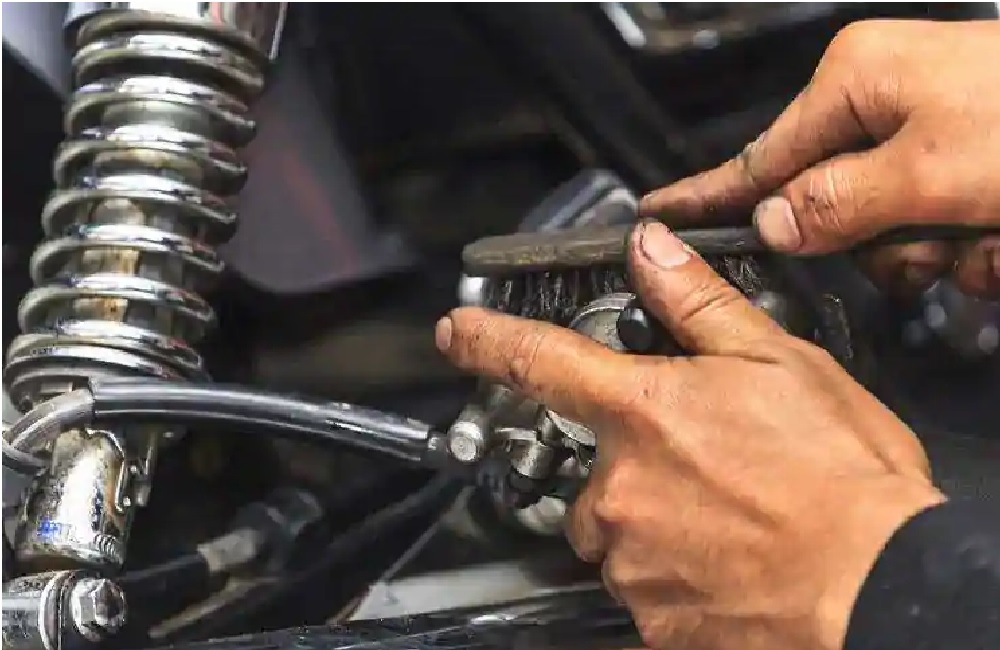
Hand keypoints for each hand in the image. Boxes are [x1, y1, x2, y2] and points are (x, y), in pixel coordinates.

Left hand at [435, 221, 944, 649]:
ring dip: (653, 523)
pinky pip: (641, 588)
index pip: (538, 360)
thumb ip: (698, 305)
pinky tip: (730, 564)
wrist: (885, 589)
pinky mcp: (652, 618)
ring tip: (728, 518)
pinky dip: (674, 576)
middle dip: (631, 467)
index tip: (457, 336)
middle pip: (589, 470)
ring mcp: (632, 559)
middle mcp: (622, 488)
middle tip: (704, 468)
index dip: (487, 342)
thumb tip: (651, 252)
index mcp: (644, 412)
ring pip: (615, 533)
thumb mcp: (779, 363)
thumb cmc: (844, 482)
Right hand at [641, 19, 999, 297]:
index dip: (709, 196)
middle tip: (934, 246)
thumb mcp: (934, 169)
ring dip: (941, 252)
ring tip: (992, 236)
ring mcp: (930, 130)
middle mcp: (887, 100)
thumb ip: (839, 203)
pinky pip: (940, 228)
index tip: (659, 216)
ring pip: (889, 229)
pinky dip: (977, 249)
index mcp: (858, 81)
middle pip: (829, 206)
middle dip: (881, 244)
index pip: (758, 157)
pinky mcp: (968, 159)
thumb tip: (778, 223)